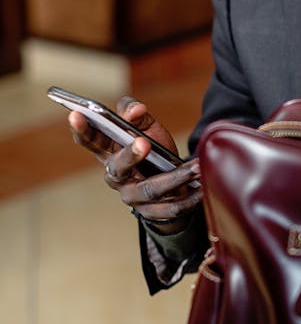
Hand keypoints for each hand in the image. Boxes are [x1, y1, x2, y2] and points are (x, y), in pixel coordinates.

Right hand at [68, 96, 201, 231]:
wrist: (173, 185)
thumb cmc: (155, 152)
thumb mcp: (146, 127)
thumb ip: (136, 111)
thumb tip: (134, 110)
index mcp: (109, 152)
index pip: (90, 141)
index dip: (81, 129)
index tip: (76, 114)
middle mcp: (116, 177)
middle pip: (117, 167)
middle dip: (129, 155)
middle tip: (143, 143)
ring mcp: (132, 197)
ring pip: (150, 188)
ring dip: (175, 177)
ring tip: (195, 167)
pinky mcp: (152, 213)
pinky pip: (170, 208)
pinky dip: (188, 198)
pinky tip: (201, 188)